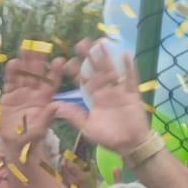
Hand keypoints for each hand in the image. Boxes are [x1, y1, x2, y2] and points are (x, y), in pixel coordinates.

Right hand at [0, 48, 68, 153]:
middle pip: (37, 73)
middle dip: (38, 60)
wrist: (15, 143)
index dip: (55, 72)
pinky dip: (11, 73)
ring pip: (24, 74)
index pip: (52, 82)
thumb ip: (47, 116)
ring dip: (24, 62)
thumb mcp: (41, 129)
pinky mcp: (9, 95)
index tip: (59, 61)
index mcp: (46, 99)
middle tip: (40, 46)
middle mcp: (35, 92)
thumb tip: (55, 105)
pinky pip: (10, 82)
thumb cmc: (31, 137)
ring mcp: (22, 92)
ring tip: (25, 48)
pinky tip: (12, 63)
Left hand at [68, 39, 152, 154]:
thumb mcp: (87, 128)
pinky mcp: (133, 94)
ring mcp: (119, 91)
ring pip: (112, 71)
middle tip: (82, 42)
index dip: (75, 71)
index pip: (83, 81)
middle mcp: (105, 91)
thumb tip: (55, 107)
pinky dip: (129, 68)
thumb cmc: (108, 137)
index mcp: (94, 98)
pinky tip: (126, 54)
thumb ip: (74, 116)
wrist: (129, 146)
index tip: (65, 61)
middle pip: (97, 71)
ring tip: (101, 42)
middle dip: (90, 57)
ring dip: (107, 57)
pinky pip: (131, 79)